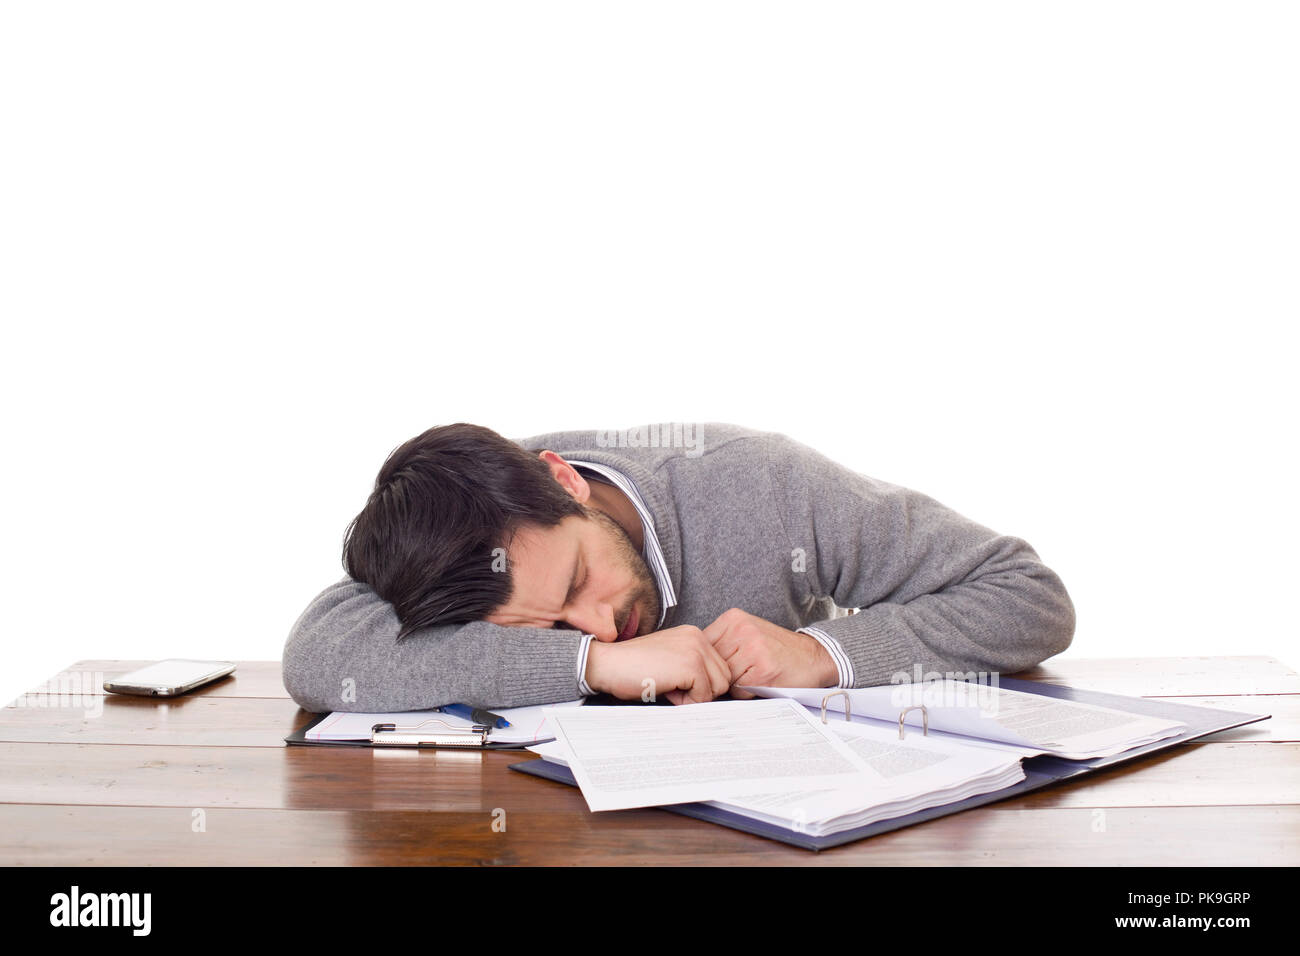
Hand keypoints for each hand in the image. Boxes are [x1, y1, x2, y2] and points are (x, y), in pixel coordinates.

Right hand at [584, 625, 732, 704]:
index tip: (676, 682)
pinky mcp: (690, 665)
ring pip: (718, 688)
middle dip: (701, 690)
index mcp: (694, 634)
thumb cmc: (633, 666)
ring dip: (695, 696)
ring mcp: (696, 650)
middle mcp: (698, 637)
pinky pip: (703, 696)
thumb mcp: (669, 659)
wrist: (608, 664)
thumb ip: (692, 666)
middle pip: (723, 678)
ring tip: (669, 687)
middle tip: (672, 687)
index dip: (700, 683)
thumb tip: (711, 691)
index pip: (719, 667)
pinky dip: (686, 702)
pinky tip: (666, 690)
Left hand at [703, 608, 837, 697]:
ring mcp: (753, 648)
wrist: (814, 657)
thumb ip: (722, 642)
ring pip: (724, 679)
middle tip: (743, 673)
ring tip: (754, 675)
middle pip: (712, 664)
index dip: (709, 663)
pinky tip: (762, 681)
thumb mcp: (747, 633)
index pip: (702, 647)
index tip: (721, 667)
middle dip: (722, 675)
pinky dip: (748, 692)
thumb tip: (692, 662)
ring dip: (736, 685)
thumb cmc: (777, 650)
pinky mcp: (763, 670)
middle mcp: (741, 629)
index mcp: (733, 618)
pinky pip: (739, 690)